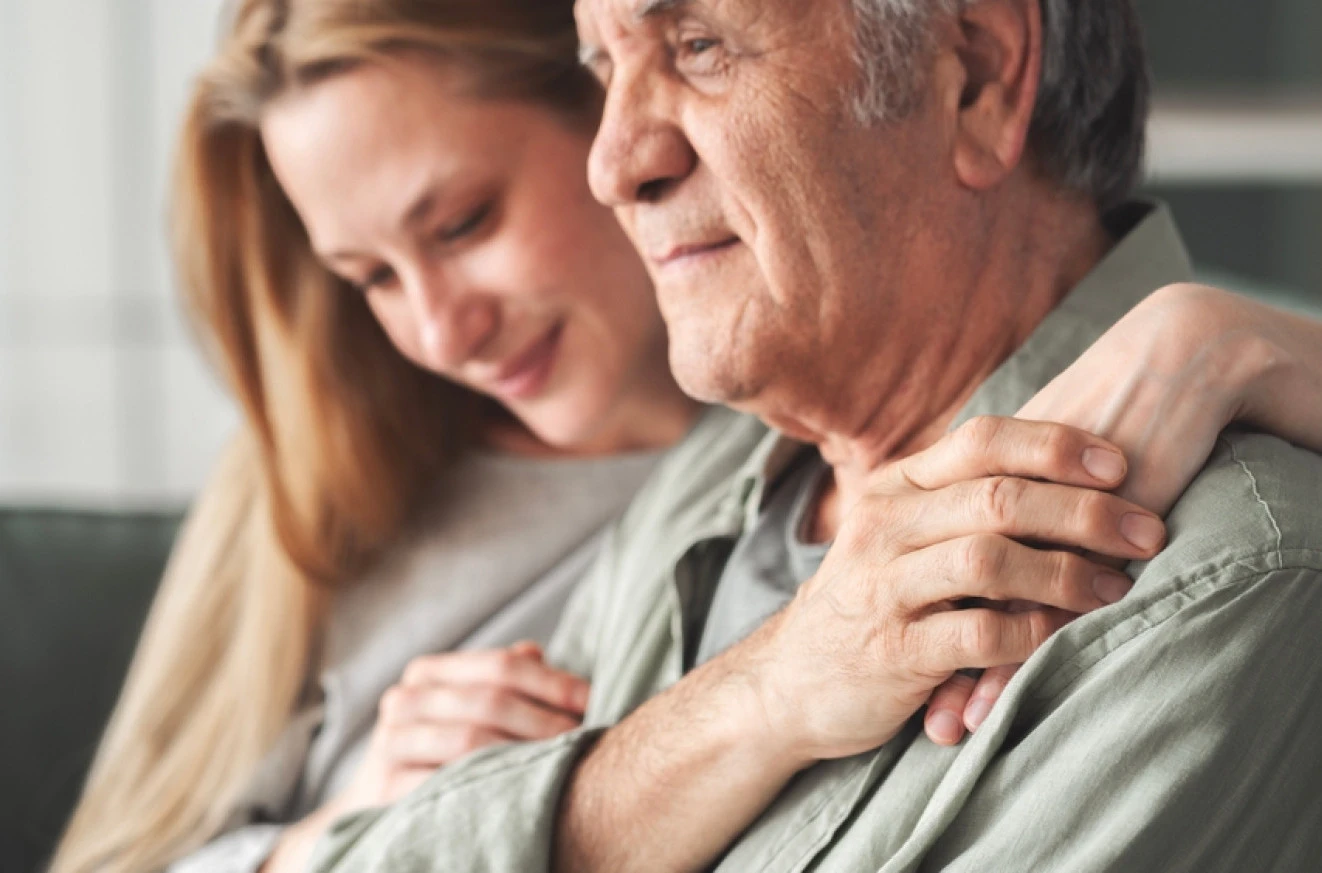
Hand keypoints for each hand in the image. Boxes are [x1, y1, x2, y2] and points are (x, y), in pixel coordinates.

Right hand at [336, 642, 588, 810]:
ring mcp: (391, 742)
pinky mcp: (385, 787)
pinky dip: (491, 786)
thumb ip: (500, 679)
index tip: (591, 700)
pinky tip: (523, 792)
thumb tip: (538, 652)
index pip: (501, 665)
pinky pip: (448, 783)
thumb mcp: (466, 708)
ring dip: (524, 752)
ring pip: (471, 740)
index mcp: (428, 672)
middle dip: (545, 719)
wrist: (375, 802)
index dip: (552, 682)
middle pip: (490, 701)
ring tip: (562, 762)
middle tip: (584, 737)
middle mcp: (404, 699)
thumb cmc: (439, 750)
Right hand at [742, 417, 1163, 763]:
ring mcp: (883, 588)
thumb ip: (958, 501)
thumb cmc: (870, 601)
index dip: (1056, 446)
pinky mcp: (893, 651)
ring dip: (1067, 572)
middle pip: (996, 497)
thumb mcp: (898, 535)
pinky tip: (1064, 634)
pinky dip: (1033, 633)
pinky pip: (978, 635)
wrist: (790, 681)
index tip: (1120, 465)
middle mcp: (883, 527)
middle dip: (1084, 512)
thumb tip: (1066, 471)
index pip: (980, 440)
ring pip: (989, 561)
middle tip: (1146, 531)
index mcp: (892, 488)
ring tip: (1115, 586)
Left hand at [931, 283, 1321, 741]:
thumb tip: (961, 526)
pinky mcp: (1088, 527)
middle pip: (944, 584)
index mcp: (963, 473)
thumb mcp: (1030, 452)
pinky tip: (1011, 701)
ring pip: (988, 600)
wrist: (1167, 360)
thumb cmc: (1097, 409)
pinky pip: (1054, 597)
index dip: (907, 610)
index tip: (883, 670)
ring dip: (971, 671)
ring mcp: (1037, 512)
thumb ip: (992, 489)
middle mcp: (989, 494)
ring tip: (953, 726)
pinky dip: (1029, 655)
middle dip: (926, 653)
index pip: (924, 557)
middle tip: (916, 714)